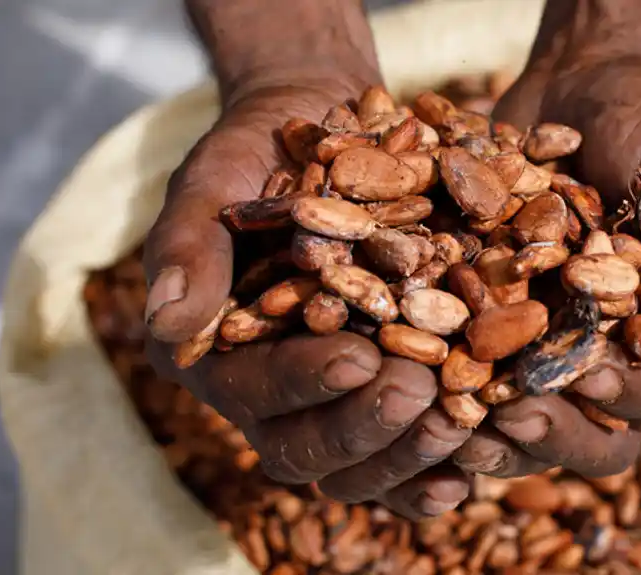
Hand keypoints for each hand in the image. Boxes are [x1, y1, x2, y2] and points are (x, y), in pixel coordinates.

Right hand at [144, 1, 471, 518]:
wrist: (323, 127)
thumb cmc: (258, 149)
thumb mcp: (214, 179)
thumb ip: (188, 245)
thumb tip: (165, 320)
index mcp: (217, 352)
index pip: (252, 386)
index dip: (302, 380)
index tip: (358, 357)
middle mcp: (269, 391)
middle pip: (305, 445)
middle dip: (363, 427)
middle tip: (418, 392)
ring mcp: (329, 401)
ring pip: (359, 465)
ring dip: (408, 456)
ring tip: (461, 424)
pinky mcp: (380, 395)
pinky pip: (403, 456)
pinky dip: (433, 472)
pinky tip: (475, 468)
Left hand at [454, 0, 640, 477]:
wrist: (578, 85)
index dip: (633, 397)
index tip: (591, 377)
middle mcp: (611, 354)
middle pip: (593, 431)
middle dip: (553, 433)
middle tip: (508, 418)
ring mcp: (548, 345)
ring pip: (525, 416)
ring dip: (488, 427)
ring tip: (450, 415)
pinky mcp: (494, 322)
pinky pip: (470, 365)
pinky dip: (442, 372)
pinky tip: (405, 367)